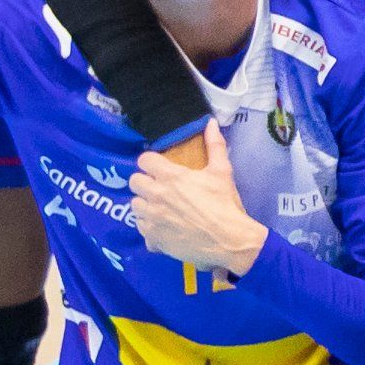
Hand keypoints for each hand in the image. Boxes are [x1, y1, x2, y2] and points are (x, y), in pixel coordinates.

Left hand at [131, 127, 267, 277]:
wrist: (230, 242)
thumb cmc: (225, 205)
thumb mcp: (222, 172)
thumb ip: (214, 145)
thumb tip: (210, 122)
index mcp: (170, 176)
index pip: (144, 160)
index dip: (152, 163)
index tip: (160, 169)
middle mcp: (156, 195)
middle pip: (134, 181)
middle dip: (145, 183)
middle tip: (160, 189)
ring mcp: (152, 218)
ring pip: (134, 205)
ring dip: (145, 205)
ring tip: (161, 209)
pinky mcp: (152, 238)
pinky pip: (140, 227)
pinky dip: (149, 226)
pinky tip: (163, 227)